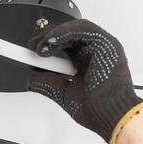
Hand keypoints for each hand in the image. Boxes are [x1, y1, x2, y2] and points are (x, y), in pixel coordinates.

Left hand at [27, 19, 142, 143]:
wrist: (111, 116)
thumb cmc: (97, 109)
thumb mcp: (62, 93)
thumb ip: (47, 82)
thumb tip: (31, 77)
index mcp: (88, 62)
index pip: (66, 43)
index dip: (48, 42)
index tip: (33, 47)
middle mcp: (96, 52)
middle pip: (70, 33)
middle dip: (47, 35)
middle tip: (33, 45)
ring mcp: (102, 47)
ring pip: (76, 27)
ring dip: (55, 33)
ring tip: (42, 46)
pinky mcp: (106, 44)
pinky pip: (83, 29)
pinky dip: (65, 32)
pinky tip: (53, 41)